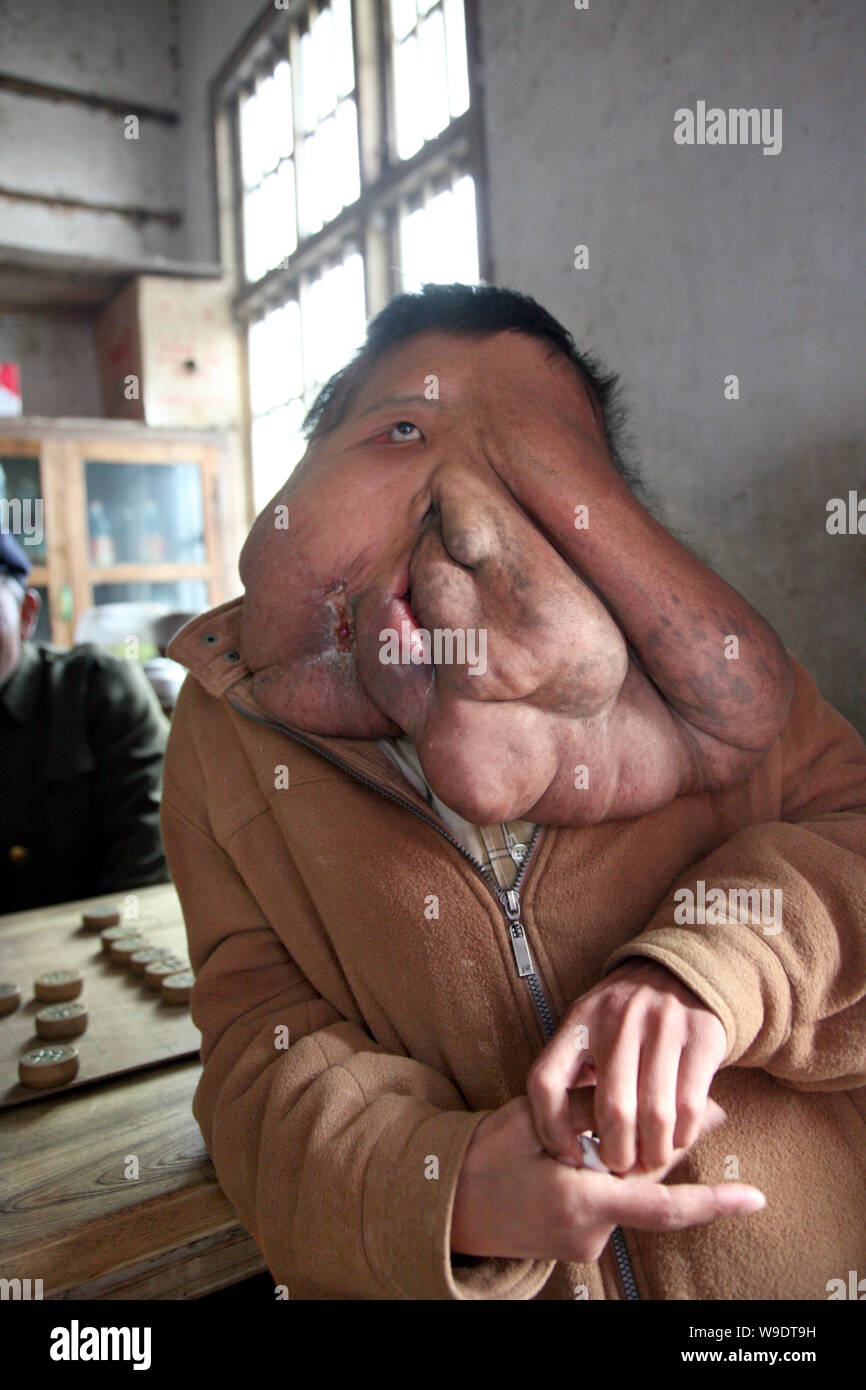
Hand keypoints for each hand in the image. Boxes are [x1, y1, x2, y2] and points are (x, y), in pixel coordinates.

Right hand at [450, 1091, 763, 1263]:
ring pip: (630, 1193)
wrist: (448, 1202)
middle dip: (670, 1150)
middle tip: (706, 1109)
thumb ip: (593, 1110)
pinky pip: (611, 1203)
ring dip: (632, 1161)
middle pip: (649, 1188)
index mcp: (581, 1201)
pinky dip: (612, 1176)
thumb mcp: (536, 1118)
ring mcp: (583, 1244)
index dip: (712, 1203)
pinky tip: (593, 1152)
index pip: (662, 1207)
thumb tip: (648, 1095)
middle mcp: (590, 1232)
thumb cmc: (486, 1156)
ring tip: (618, 1124)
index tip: (753, 1198)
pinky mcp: (577, 1244)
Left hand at [526, 959, 728, 1173]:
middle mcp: (618, 1019)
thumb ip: (574, 1074)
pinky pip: (690, 1105)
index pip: (546, 1082)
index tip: (568, 1153)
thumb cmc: (624, 1019)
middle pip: (612, 1109)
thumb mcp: (587, 1028)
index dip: (551, 1128)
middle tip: (620, 1166)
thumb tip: (568, 1148)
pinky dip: (683, 1135)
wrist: (679, 972)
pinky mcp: (701, 1036)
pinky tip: (677, 1138)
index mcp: (579, 1020)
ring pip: (654, 1115)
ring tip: (649, 1160)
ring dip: (654, 1152)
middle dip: (616, 1153)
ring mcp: (662, 1024)